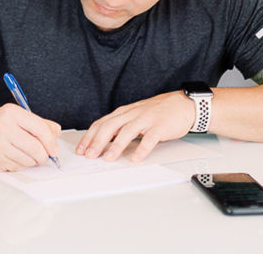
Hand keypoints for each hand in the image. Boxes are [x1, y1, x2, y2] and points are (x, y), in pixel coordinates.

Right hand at [0, 104, 61, 171]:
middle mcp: (3, 127)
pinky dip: (22, 165)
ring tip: (27, 155)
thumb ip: (40, 123)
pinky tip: (16, 157)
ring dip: (33, 161)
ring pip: (28, 160)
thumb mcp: (19, 117)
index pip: (40, 128)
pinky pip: (18, 167)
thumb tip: (56, 132)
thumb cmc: (0, 124)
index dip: (51, 141)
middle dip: (44, 155)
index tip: (54, 149)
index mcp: (11, 113)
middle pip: (36, 148)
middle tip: (44, 156)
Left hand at [75, 92, 194, 162]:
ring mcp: (146, 119)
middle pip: (110, 127)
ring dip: (116, 146)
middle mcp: (132, 114)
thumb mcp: (134, 116)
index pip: (101, 123)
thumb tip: (103, 142)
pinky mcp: (160, 126)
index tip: (81, 149)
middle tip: (89, 155)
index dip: (89, 137)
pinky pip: (149, 139)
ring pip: (127, 132)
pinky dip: (141, 149)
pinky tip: (135, 158)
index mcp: (124, 112)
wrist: (181, 104)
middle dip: (97, 142)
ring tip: (108, 158)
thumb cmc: (156, 112)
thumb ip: (120, 126)